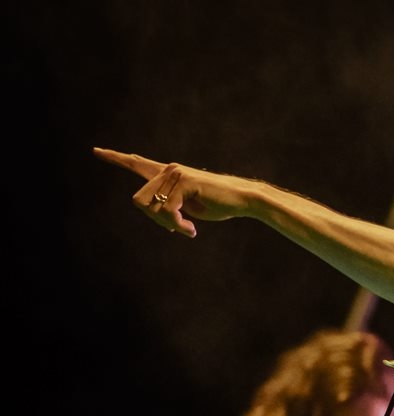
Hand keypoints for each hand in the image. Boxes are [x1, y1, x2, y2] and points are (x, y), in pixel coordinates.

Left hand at [92, 148, 256, 237]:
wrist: (242, 199)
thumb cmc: (218, 204)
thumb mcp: (188, 207)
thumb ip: (170, 206)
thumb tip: (157, 218)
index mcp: (168, 174)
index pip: (137, 164)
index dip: (116, 158)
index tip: (96, 151)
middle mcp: (168, 170)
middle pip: (139, 201)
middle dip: (156, 220)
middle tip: (177, 229)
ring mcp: (176, 174)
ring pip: (152, 208)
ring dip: (168, 225)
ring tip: (187, 229)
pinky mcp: (185, 182)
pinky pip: (168, 211)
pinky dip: (178, 226)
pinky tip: (192, 230)